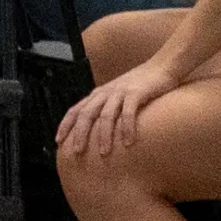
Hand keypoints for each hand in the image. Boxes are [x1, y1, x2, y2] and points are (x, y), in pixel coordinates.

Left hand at [58, 58, 181, 156]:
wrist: (161, 67)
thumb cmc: (139, 86)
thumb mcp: (117, 96)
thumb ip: (108, 109)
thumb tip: (99, 132)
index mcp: (98, 95)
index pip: (75, 110)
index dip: (66, 125)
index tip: (58, 141)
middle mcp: (105, 93)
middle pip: (86, 114)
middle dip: (80, 133)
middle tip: (76, 152)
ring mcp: (120, 92)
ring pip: (106, 115)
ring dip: (103, 135)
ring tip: (103, 153)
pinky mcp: (136, 93)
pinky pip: (129, 112)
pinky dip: (127, 128)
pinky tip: (128, 142)